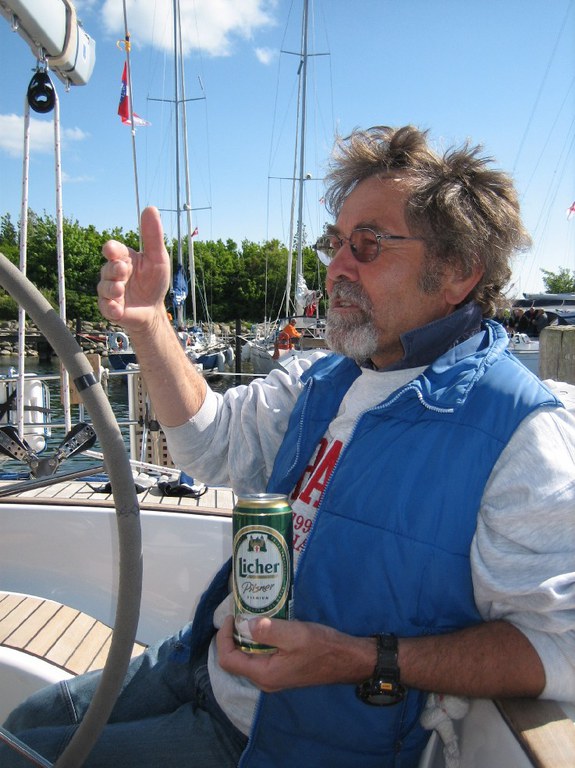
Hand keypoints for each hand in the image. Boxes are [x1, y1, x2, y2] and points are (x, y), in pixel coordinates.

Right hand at [97, 206, 169, 331]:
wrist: (153, 310)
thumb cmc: (154, 281)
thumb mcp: (158, 258)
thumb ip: (153, 236)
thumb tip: (150, 207)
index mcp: (124, 258)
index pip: (112, 249)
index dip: (111, 250)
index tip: (112, 251)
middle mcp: (113, 273)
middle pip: (107, 268)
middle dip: (114, 269)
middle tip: (123, 271)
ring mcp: (109, 291)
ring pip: (104, 287)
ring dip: (112, 288)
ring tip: (120, 289)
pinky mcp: (109, 308)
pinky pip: (105, 306)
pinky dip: (110, 307)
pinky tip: (117, 308)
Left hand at [216, 615, 374, 692]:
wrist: (347, 659)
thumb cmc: (322, 647)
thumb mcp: (295, 634)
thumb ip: (268, 631)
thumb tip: (245, 624)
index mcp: (264, 674)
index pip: (228, 660)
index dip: (223, 638)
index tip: (231, 616)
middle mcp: (265, 679)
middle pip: (236, 659)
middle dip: (233, 636)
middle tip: (240, 612)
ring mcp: (274, 676)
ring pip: (248, 657)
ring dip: (245, 637)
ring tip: (250, 615)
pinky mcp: (282, 669)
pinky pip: (261, 656)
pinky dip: (258, 640)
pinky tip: (266, 625)